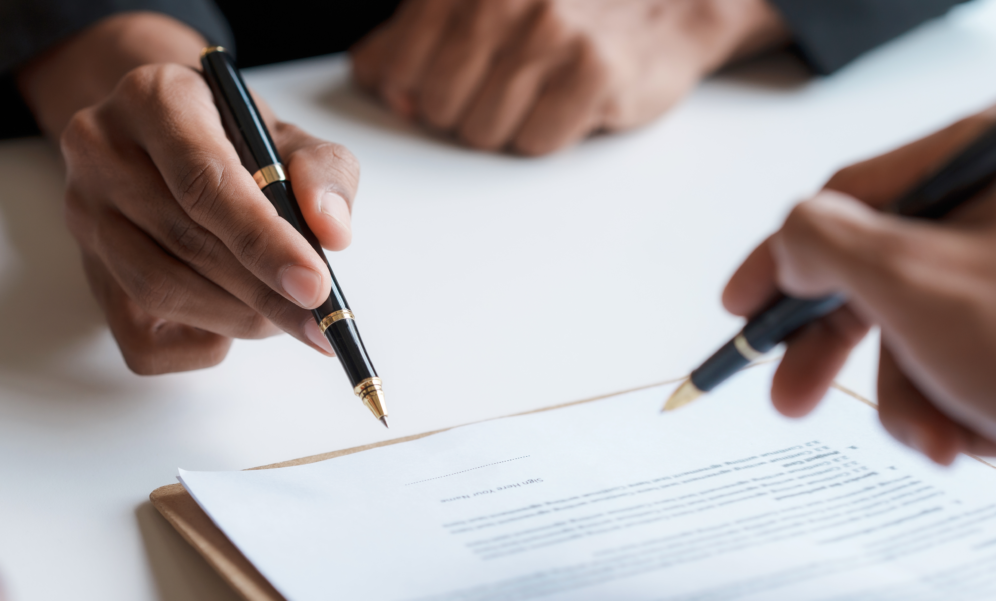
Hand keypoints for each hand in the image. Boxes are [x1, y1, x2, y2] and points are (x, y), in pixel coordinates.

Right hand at [18, 14, 359, 373]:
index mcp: (154, 100)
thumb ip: (324, 172)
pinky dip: (199, 344)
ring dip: (236, 317)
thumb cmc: (235, 138)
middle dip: (263, 292)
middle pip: (186, 242)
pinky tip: (232, 324)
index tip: (315, 285)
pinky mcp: (88, 271)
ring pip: (159, 290)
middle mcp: (102, 151)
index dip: (264, 241)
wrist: (170, 138)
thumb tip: (333, 232)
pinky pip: (139, 338)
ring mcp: (84, 215)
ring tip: (284, 314)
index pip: (204, 182)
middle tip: (317, 316)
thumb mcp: (290, 136)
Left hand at [352, 0, 786, 154]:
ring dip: (506, 125)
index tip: (427, 88)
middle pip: (437, 106)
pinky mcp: (593, 72)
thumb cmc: (568, 9)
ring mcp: (551, 33)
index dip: (408, 90)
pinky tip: (566, 100)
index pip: (395, 64)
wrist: (669, 5)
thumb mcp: (483, 2)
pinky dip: (546, 133)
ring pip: (482, 131)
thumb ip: (417, 32)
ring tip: (536, 91)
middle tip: (497, 88)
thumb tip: (377, 79)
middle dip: (459, 111)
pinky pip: (535, 142)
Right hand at [724, 107, 995, 464]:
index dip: (778, 258)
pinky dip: (966, 409)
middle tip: (792, 398)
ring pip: (927, 332)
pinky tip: (986, 437)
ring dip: (920, 402)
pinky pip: (971, 361)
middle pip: (888, 273)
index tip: (740, 308)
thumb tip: (788, 244)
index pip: (851, 196)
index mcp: (985, 165)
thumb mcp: (915, 281)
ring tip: (947, 442)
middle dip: (847, 354)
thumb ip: (823, 244)